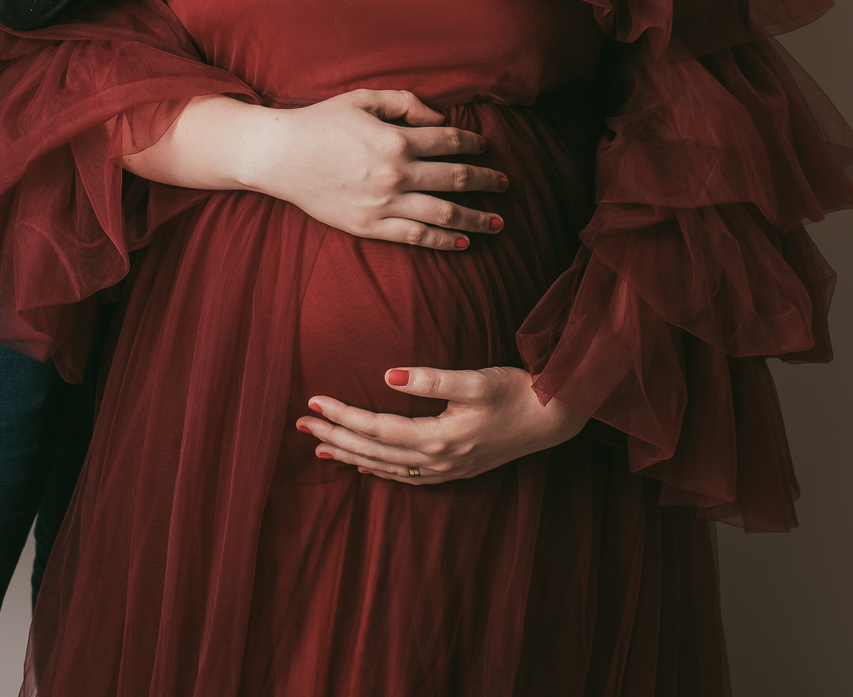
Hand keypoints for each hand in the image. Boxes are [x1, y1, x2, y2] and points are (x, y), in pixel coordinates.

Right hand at [250, 89, 507, 250]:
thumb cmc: (321, 122)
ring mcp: (383, 204)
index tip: (485, 146)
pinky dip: (442, 240)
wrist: (279, 155)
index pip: (448, 142)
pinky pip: (415, 237)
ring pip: (442, 214)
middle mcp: (395, 173)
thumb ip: (405, 103)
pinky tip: (462, 241)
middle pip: (455, 178)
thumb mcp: (363, 99)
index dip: (472, 143)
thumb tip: (439, 119)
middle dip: (485, 181)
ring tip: (497, 222)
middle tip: (504, 184)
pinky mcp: (369, 227)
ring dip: (475, 218)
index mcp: (395, 139)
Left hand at [295, 365, 586, 482]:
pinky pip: (404, 476)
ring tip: (318, 446)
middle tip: (301, 423)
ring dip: (350, 455)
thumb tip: (388, 376)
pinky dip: (378, 470)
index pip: (378, 428)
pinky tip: (363, 465)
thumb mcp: (477, 378)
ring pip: (385, 467)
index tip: (314, 401)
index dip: (344, 415)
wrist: (552, 418)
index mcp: (440, 438)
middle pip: (374, 451)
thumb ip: (433, 379)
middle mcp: (438, 461)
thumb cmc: (515, 391)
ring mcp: (446, 470)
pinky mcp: (453, 469)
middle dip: (335, 436)